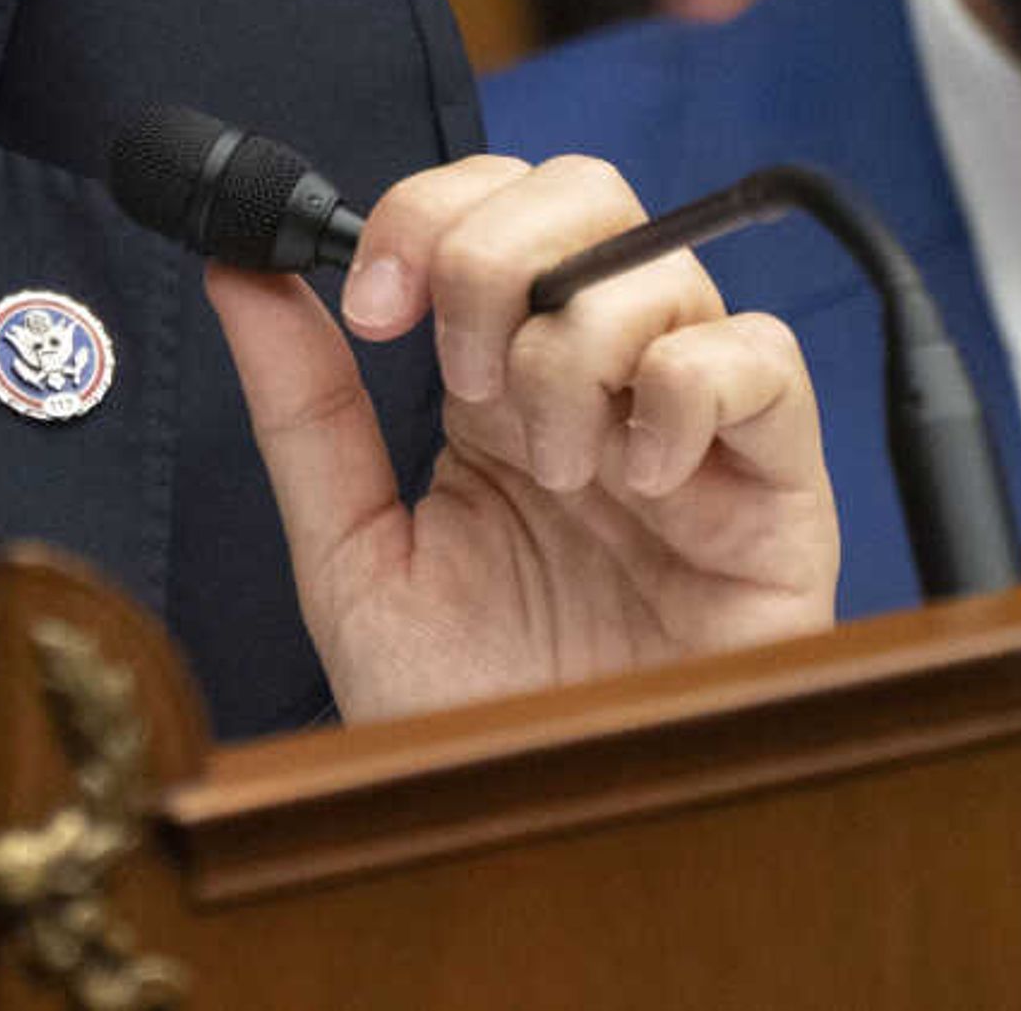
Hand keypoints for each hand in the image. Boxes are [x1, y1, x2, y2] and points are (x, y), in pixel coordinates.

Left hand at [207, 151, 835, 720]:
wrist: (542, 827)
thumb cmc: (460, 711)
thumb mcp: (350, 552)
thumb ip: (301, 408)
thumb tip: (239, 266)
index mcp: (494, 380)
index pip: (486, 205)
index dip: (424, 213)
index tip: (368, 301)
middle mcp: (596, 382)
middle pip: (585, 194)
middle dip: (497, 254)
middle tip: (456, 378)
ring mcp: (692, 428)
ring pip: (663, 267)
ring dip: (571, 349)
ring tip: (548, 467)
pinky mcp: (781, 491)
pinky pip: (764, 361)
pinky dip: (683, 394)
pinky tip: (636, 483)